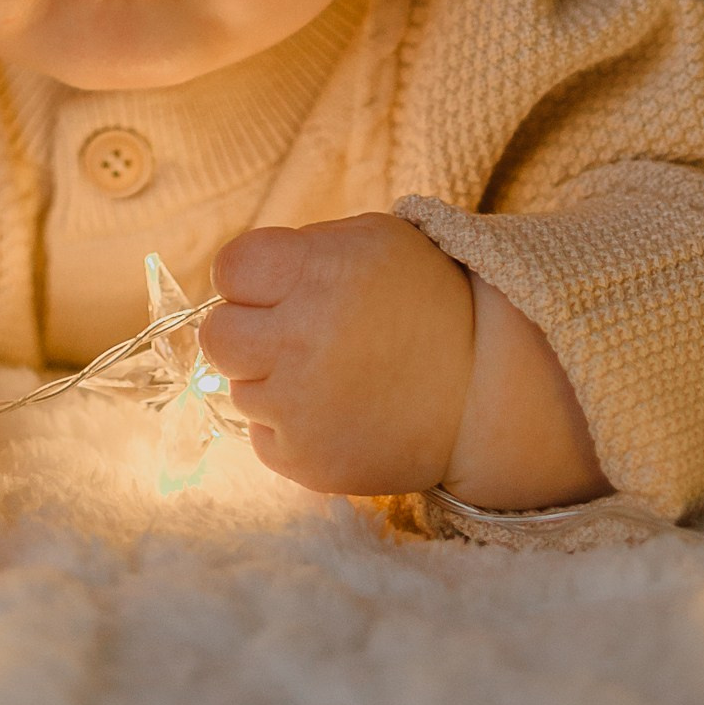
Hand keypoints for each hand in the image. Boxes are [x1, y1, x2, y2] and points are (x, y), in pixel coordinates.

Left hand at [207, 217, 603, 507]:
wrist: (485, 390)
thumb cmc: (423, 303)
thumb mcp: (370, 242)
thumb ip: (299, 251)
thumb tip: (234, 280)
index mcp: (314, 274)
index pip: (229, 270)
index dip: (252, 279)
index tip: (280, 289)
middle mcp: (300, 340)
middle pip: (218, 335)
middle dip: (247, 332)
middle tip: (294, 336)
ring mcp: (300, 407)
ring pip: (240, 388)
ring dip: (274, 380)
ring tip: (334, 376)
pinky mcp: (307, 461)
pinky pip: (262, 437)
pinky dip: (290, 427)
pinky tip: (338, 413)